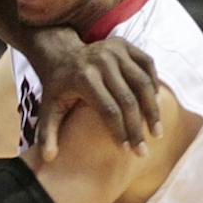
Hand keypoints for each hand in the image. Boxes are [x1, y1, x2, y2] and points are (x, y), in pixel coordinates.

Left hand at [30, 34, 160, 159]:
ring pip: (143, 83)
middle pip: (128, 100)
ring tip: (157, 132)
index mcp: (84, 78)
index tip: (127, 151)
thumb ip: (46, 134)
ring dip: (153, 110)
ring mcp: (115, 50)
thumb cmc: (57, 88)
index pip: (109, 110)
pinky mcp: (125, 44)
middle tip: (143, 151)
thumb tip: (48, 158)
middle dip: (137, 128)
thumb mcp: (47, 109)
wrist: (61, 54)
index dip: (119, 132)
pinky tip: (155, 105)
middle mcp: (101, 61)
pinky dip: (154, 84)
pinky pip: (147, 65)